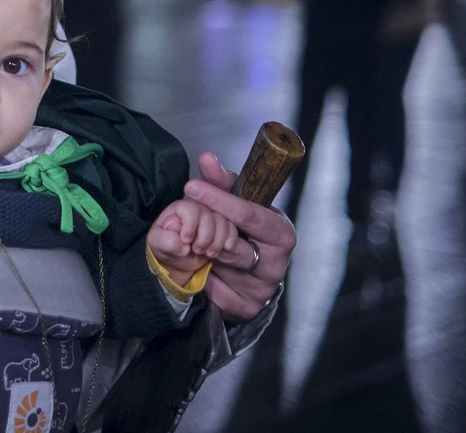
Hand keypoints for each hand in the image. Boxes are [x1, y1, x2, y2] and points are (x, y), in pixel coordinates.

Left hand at [147, 199, 236, 284]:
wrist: (178, 261)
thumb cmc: (165, 247)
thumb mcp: (157, 244)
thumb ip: (164, 240)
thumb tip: (180, 242)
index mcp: (180, 209)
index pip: (190, 209)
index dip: (190, 225)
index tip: (186, 240)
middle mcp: (198, 210)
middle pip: (209, 216)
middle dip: (205, 236)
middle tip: (197, 251)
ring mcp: (211, 219)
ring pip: (222, 222)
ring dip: (217, 241)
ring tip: (208, 254)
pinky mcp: (221, 229)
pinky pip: (232, 229)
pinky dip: (230, 240)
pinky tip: (224, 249)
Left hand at [181, 152, 297, 321]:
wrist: (252, 276)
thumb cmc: (245, 231)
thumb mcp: (238, 205)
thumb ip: (223, 183)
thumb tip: (206, 158)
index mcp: (281, 232)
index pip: (250, 215)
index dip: (219, 200)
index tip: (190, 186)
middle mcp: (277, 263)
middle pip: (234, 245)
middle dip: (206, 231)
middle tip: (184, 219)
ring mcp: (263, 289)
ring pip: (223, 266)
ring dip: (204, 253)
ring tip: (193, 242)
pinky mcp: (247, 308)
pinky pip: (216, 290)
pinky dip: (202, 277)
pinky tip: (200, 268)